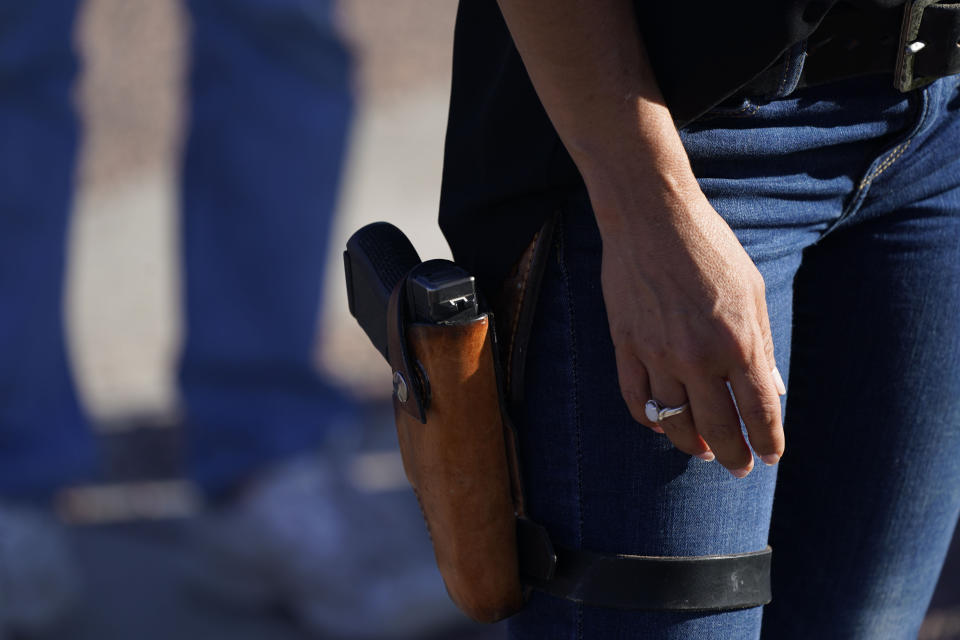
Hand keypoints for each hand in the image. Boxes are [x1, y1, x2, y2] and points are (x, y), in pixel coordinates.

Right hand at [595, 188, 785, 477]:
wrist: (652, 217)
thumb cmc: (709, 248)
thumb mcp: (752, 290)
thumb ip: (761, 343)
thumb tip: (771, 389)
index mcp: (738, 342)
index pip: (758, 412)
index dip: (767, 443)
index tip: (769, 458)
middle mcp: (698, 356)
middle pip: (717, 428)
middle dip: (733, 456)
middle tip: (738, 467)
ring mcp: (657, 354)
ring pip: (673, 421)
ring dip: (691, 444)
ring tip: (702, 451)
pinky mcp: (626, 345)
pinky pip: (635, 399)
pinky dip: (649, 421)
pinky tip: (662, 425)